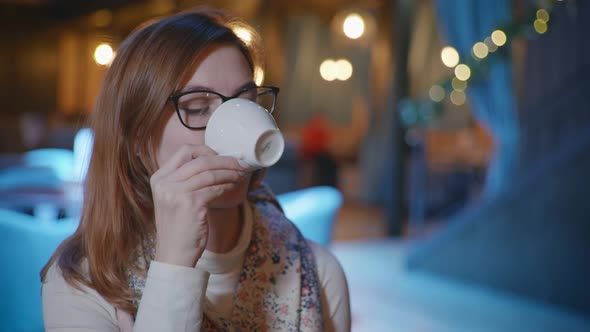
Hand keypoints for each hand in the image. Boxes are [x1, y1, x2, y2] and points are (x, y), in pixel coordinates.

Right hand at [150, 144, 247, 266]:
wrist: (174, 255)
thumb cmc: (179, 228)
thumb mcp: (174, 199)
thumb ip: (185, 181)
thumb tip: (214, 161)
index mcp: (159, 178)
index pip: (184, 151)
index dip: (207, 150)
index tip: (222, 157)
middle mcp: (165, 183)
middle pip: (201, 160)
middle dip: (225, 161)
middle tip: (241, 164)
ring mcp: (176, 193)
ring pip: (210, 173)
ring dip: (230, 173)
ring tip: (240, 176)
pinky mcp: (190, 204)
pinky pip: (215, 189)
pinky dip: (227, 187)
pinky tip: (234, 188)